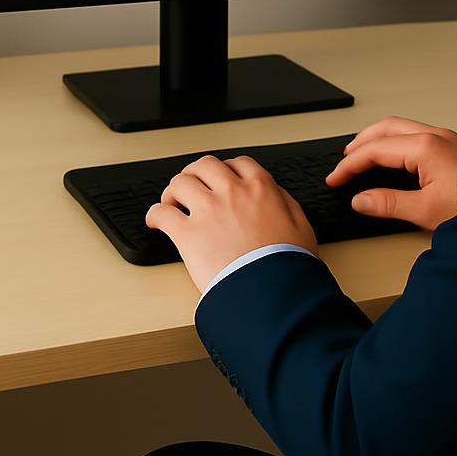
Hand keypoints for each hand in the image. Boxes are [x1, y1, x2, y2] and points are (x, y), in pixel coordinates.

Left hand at [146, 155, 318, 292]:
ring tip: (171, 202)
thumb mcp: (301, 225)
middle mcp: (232, 192)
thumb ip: (285, 203)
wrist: (272, 293)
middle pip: (204, 165)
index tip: (221, 178)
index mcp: (261, 188)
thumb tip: (274, 194)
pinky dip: (155, 215)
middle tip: (192, 185)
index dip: (226, 169)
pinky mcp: (188, 235)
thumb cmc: (287, 265)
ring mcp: (209, 211)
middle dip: (196, 173)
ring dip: (173, 190)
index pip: (238, 163)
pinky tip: (156, 221)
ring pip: (180, 182)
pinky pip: (162, 213)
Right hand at [325, 115, 456, 231]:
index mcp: (424, 147)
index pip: (375, 149)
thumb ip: (388, 203)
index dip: (349, 165)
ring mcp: (449, 138)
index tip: (335, 178)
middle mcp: (436, 135)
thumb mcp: (426, 212)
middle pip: (386, 128)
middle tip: (344, 162)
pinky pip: (417, 134)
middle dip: (360, 142)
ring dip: (379, 139)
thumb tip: (361, 199)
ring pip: (402, 127)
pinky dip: (397, 142)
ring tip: (364, 155)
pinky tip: (396, 157)